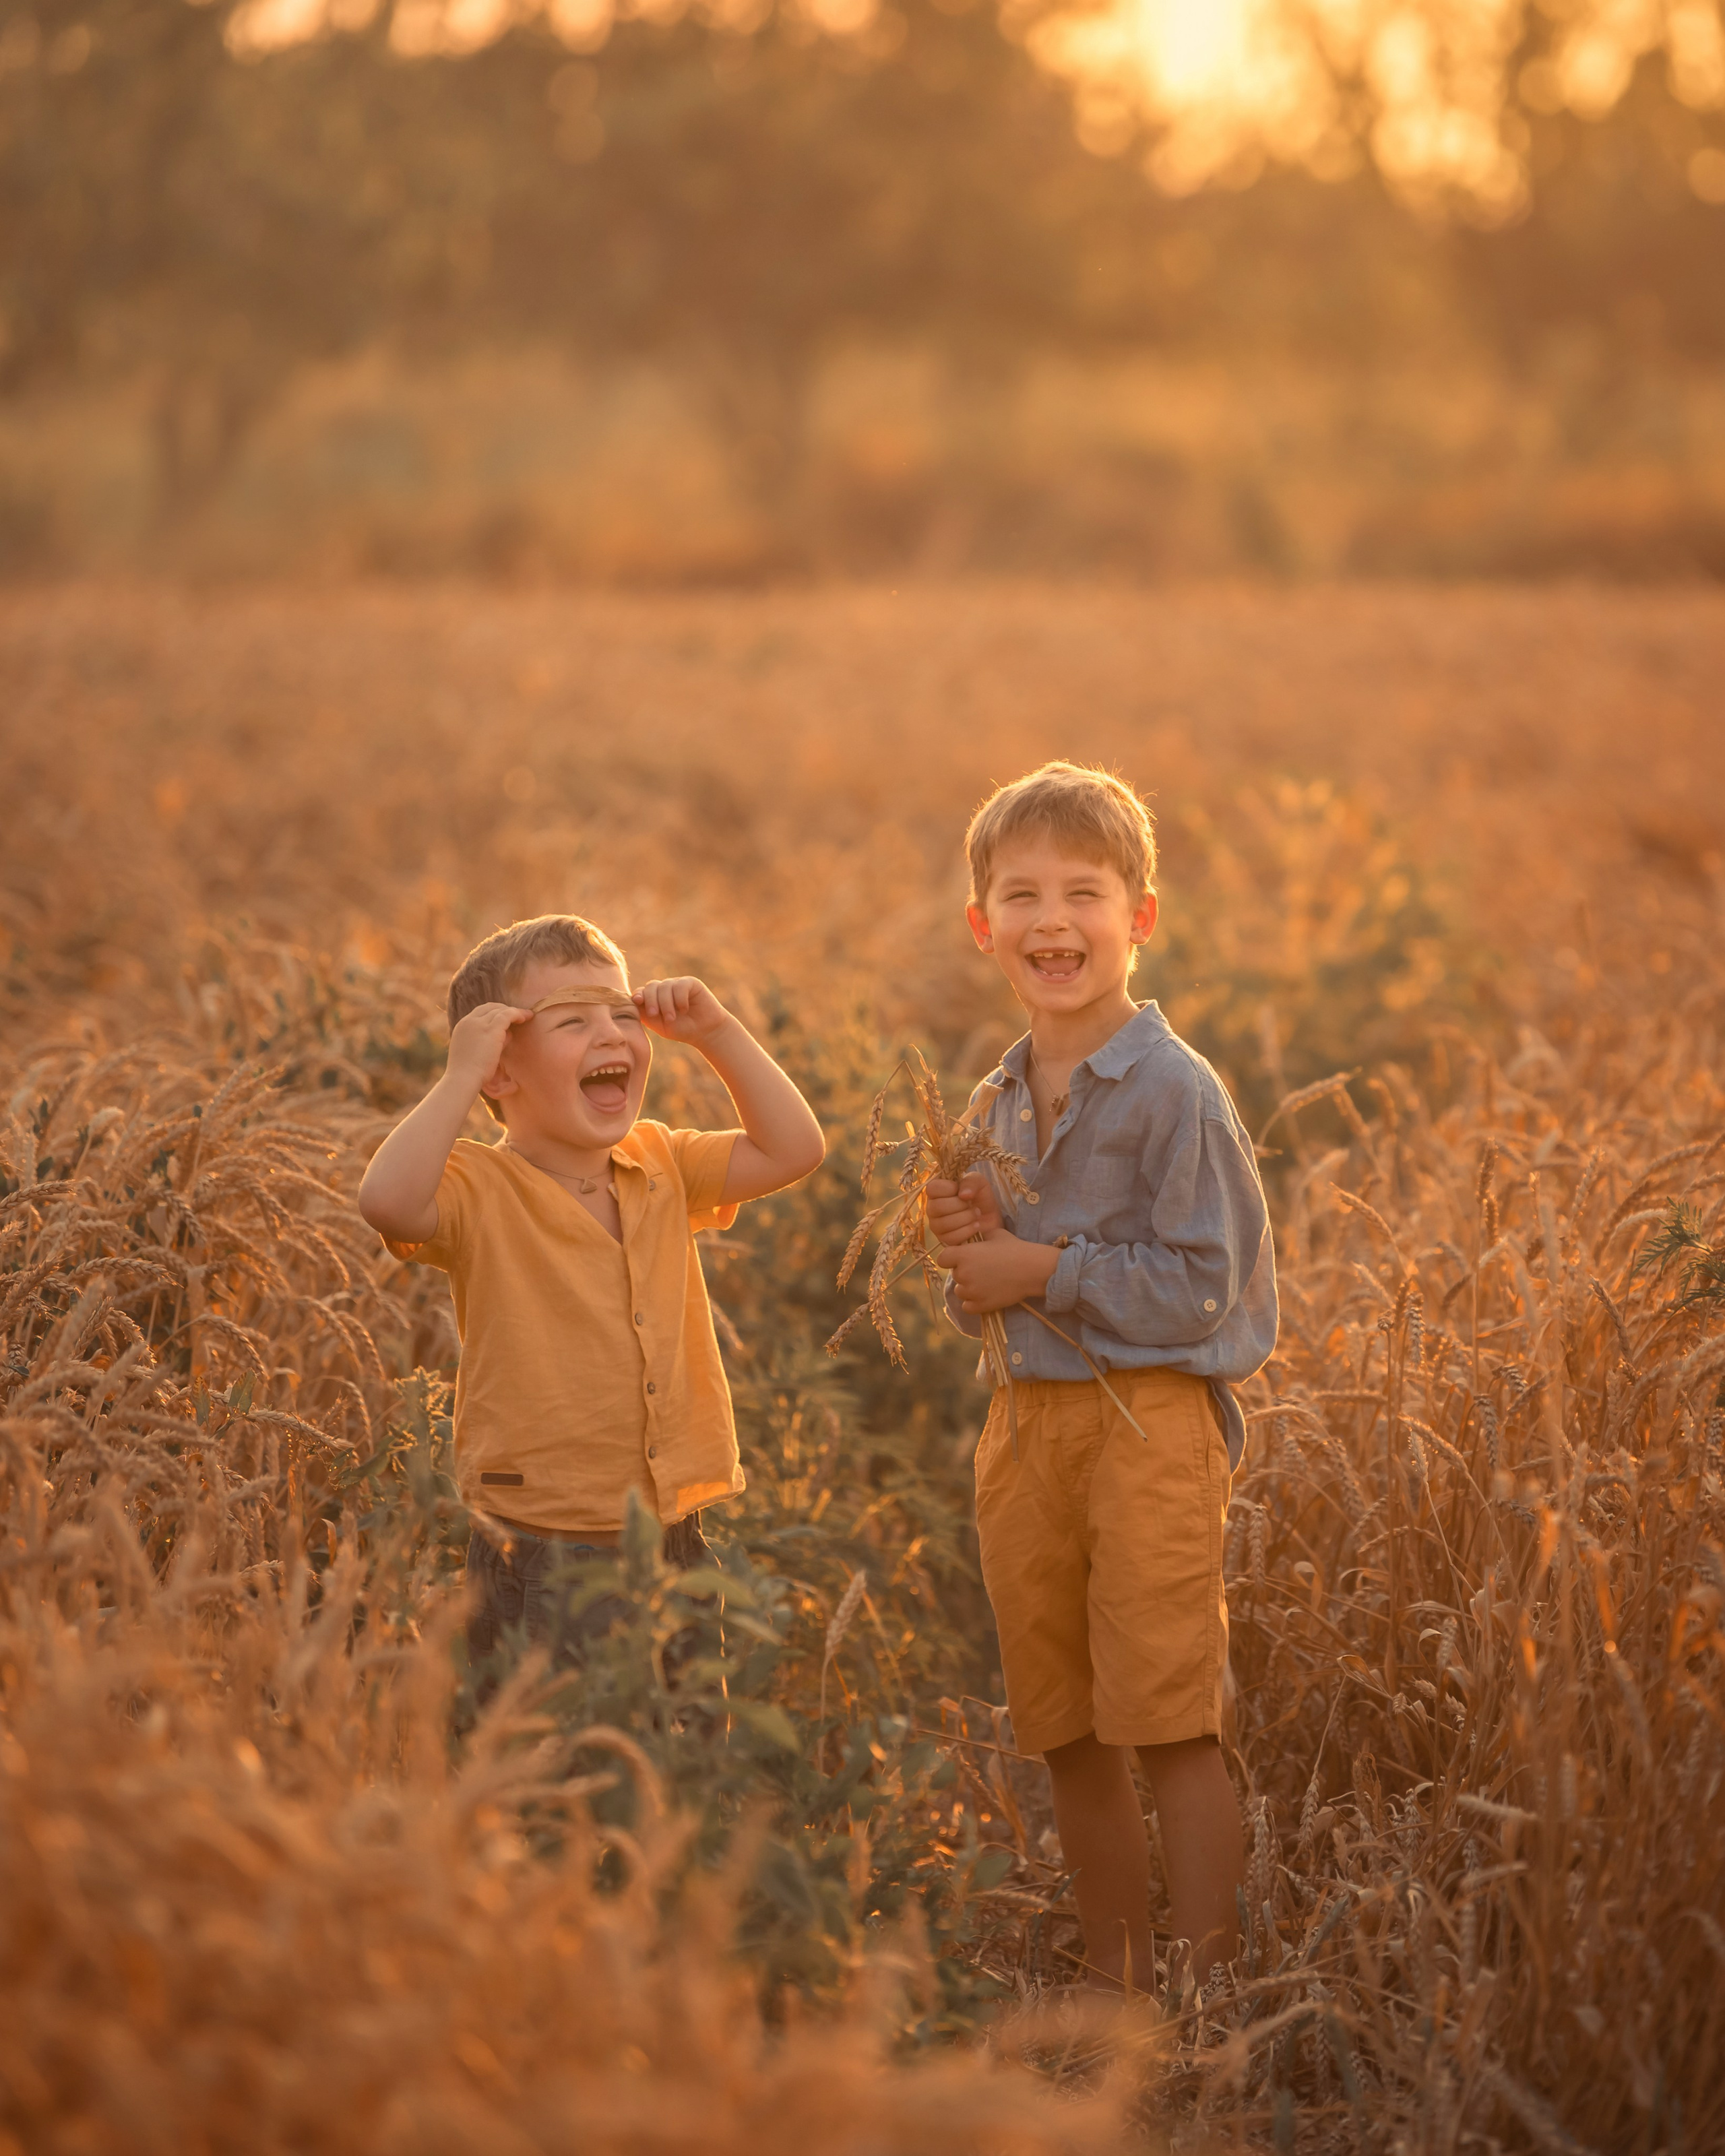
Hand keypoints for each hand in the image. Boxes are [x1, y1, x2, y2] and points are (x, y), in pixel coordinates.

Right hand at [446, 1000, 532, 1094]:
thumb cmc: (469, 1073)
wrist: (463, 1078)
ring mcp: (479, 1024)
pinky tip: (527, 1017)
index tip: (504, 1019)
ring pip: (499, 1010)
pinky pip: (508, 1015)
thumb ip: (488, 1042)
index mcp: (462, 1027)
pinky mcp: (491, 1029)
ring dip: (514, 1011)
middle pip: (489, 1007)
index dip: (493, 1013)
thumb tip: (506, 1035)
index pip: (479, 1013)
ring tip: (526, 1015)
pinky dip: (518, 1014)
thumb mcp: (475, 1053)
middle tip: (517, 1015)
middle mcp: (469, 1021)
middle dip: (503, 1010)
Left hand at [632, 976, 731, 1044]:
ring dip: (666, 1004)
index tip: (637, 1001)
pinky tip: (684, 1009)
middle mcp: (664, 989)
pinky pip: (680, 985)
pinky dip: (680, 999)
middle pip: (651, 986)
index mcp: (654, 998)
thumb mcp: (660, 1025)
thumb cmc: (681, 1030)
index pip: (641, 992)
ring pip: (665, 986)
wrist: (705, 1032)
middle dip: (651, 1000)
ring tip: (672, 1018)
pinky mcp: (690, 982)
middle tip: (655, 1015)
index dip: (638, 995)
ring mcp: (677, 984)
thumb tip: (632, 1002)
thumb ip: (646, 1014)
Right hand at [926, 1171, 1003, 1247]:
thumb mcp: (979, 1183)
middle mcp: (932, 1208)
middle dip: (960, 1205)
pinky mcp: (944, 1240)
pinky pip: (951, 1237)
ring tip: (976, 1215)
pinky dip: (967, 1231)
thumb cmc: (981, 1197)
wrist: (990, 1218)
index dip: (949, 1188)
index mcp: (936, 1192)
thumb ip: (971, 1182)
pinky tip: (976, 1226)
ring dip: (965, 1218)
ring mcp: (936, 1226)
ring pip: (944, 1223)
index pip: (932, 1188)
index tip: (962, 1191)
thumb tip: (963, 1195)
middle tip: (972, 1205)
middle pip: (937, 1207)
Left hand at [937, 1231, 1059, 1314]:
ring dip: (968, 1288)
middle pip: (954, 1275)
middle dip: (964, 1273)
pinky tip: (985, 1296)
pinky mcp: (981, 1305)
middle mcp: (963, 1273)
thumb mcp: (995, 1235)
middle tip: (982, 1270)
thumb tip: (975, 1239)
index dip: (950, 1258)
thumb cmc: (1015, 1248)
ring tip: (985, 1283)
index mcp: (963, 1255)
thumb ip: (979, 1238)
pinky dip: (973, 1303)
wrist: (1032, 1269)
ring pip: (960, 1291)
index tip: (961, 1258)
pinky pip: (967, 1307)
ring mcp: (971, 1291)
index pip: (942, 1259)